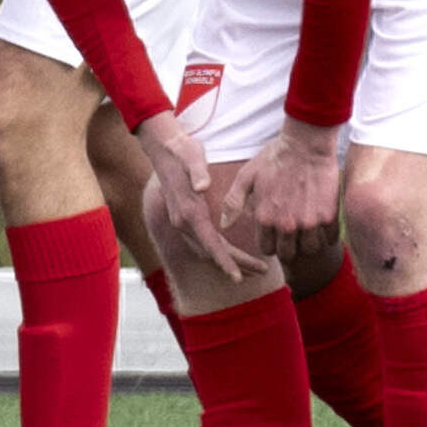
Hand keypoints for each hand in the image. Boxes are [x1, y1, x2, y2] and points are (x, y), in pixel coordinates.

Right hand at [139, 113, 266, 281]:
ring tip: (253, 269)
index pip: (209, 243)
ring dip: (229, 261)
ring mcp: (181, 223)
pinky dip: (219, 252)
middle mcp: (183, 221)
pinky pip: (203, 243)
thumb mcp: (192, 155)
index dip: (224, 261)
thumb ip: (198, 171)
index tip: (238, 278)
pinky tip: (233, 254)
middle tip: (262, 271)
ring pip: (207, 250)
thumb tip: (202, 186)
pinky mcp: (184, 220)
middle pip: (211, 252)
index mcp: (189, 210)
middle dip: (236, 265)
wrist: (164, 149)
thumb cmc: (183, 151)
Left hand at [223, 118, 346, 262]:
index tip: (274, 235)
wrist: (305, 145)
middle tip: (291, 233)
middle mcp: (286, 224)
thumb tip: (224, 225)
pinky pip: (330, 238)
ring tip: (307, 228)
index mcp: (264, 217)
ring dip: (308, 241)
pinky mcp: (329, 216)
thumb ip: (233, 203)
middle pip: (288, 253)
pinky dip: (327, 234)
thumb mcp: (246, 176)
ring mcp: (309, 222)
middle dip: (288, 246)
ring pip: (310, 249)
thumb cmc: (274, 158)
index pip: (267, 249)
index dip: (270, 243)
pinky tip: (322, 221)